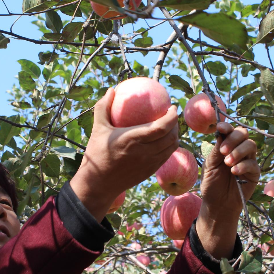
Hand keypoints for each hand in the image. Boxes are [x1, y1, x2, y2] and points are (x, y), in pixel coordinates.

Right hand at [70, 87, 179, 221]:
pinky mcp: (150, 172)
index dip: (171, 117)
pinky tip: (163, 140)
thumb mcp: (97, 129)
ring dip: (175, 136)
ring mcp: (149, 164)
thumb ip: (103, 107)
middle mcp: (144, 152)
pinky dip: (169, 147)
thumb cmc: (97, 153)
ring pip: (171, 148)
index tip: (172, 107)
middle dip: (176, 124)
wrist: (98, 183)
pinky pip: (166, 156)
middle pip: (171, 137)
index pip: (161, 128)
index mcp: (132, 140)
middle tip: (172, 115)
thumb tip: (112, 89)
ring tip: (170, 127)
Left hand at [197, 122, 259, 258]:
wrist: (217, 204)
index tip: (220, 128)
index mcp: (226, 146)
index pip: (230, 131)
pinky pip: (253, 163)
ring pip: (251, 145)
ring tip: (227, 163)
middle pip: (243, 134)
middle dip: (233, 139)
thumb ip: (216, 150)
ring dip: (238, 151)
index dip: (227, 127)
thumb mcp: (210, 165)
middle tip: (223, 151)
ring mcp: (248, 160)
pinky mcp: (254, 173)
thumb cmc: (212, 183)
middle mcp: (239, 150)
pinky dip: (243, 165)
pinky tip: (234, 172)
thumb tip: (221, 133)